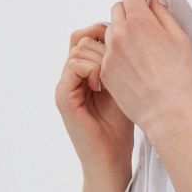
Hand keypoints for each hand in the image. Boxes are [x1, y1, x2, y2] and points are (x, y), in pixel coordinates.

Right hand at [55, 22, 133, 175]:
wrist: (112, 157)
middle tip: (119, 67)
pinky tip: (102, 86)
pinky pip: (74, 65)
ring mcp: (64, 86)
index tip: (125, 49)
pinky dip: (92, 69)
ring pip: (79, 49)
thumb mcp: (123, 85)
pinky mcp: (63, 97)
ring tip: (111, 81)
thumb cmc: (121, 125)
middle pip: (82, 38)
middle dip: (105, 46)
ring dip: (101, 59)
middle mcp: (70, 77)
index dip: (105, 34)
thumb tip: (128, 35)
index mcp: (83, 72)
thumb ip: (119, 62)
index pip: (86, 35)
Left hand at [100, 0, 191, 134]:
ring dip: (122, 33)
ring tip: (139, 51)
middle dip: (130, 13)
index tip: (145, 4)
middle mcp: (119, 33)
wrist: (165, 110)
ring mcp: (109, 52)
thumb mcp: (179, 38)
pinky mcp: (104, 70)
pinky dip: (117, 54)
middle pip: (117, 9)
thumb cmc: (178, 75)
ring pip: (110, 31)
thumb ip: (163, 13)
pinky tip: (133, 66)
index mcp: (139, 21)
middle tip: (145, 29)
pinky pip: (107, 52)